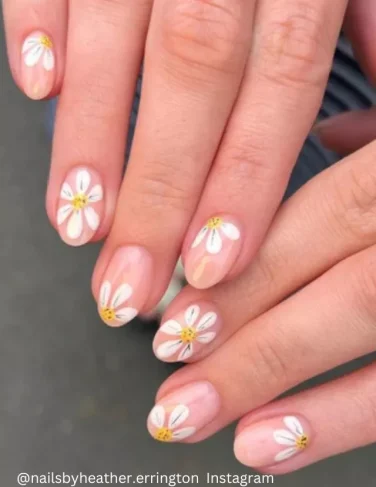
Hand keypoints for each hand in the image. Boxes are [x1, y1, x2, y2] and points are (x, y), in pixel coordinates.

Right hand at [3, 0, 351, 326]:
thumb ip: (363, 37)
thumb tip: (350, 134)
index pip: (281, 85)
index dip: (244, 182)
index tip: (213, 265)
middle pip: (194, 78)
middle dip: (159, 193)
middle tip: (132, 282)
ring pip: (119, 37)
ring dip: (93, 140)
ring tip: (78, 223)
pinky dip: (38, 22)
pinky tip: (36, 87)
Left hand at [146, 137, 375, 473]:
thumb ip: (373, 134)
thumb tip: (327, 135)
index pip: (325, 212)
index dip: (249, 266)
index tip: (177, 311)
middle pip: (335, 281)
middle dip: (242, 332)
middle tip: (167, 370)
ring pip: (363, 324)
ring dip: (268, 379)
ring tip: (194, 415)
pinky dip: (341, 421)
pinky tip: (270, 444)